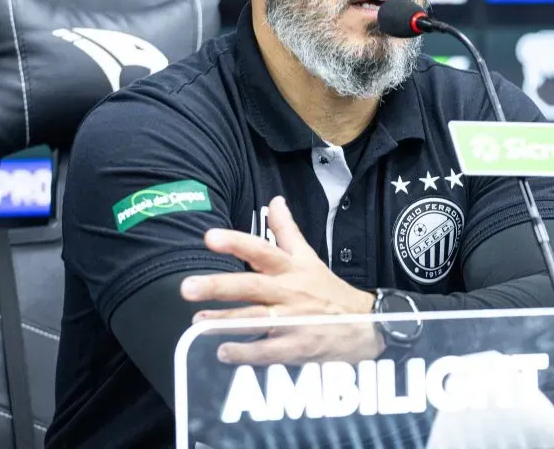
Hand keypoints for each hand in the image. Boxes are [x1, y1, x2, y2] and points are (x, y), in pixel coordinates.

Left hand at [180, 196, 382, 365]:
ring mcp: (294, 321)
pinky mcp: (297, 348)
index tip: (209, 237)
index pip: (261, 250)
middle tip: (187, 287)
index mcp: (291, 268)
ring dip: (226, 322)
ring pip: (255, 320)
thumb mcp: (310, 257)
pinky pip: (268, 351)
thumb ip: (287, 230)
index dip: (236, 243)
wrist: (366, 326)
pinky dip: (246, 352)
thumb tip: (274, 200)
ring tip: (197, 323)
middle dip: (219, 286)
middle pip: (251, 287)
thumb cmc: (329, 291)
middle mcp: (289, 292)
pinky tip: (222, 351)